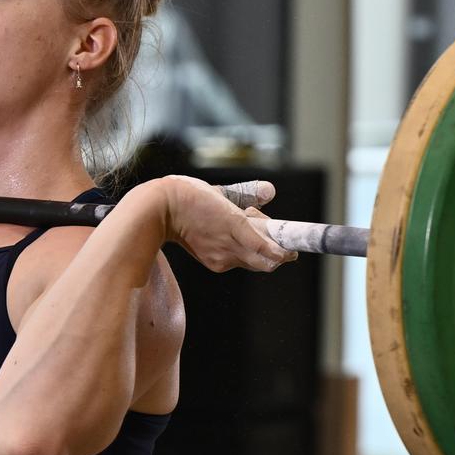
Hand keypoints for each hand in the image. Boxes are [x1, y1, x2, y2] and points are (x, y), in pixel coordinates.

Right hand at [155, 175, 296, 272]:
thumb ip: (249, 193)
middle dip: (277, 253)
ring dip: (259, 250)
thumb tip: (271, 191)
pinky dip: (244, 252)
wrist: (160, 211)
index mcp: (235, 225)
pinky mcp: (213, 263)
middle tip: (276, 237)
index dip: (285, 252)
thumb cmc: (189, 196)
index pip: (269, 250)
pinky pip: (238, 262)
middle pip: (267, 263)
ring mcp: (221, 258)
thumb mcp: (222, 191)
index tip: (294, 248)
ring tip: (247, 228)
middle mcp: (230, 247)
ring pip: (253, 262)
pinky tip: (233, 235)